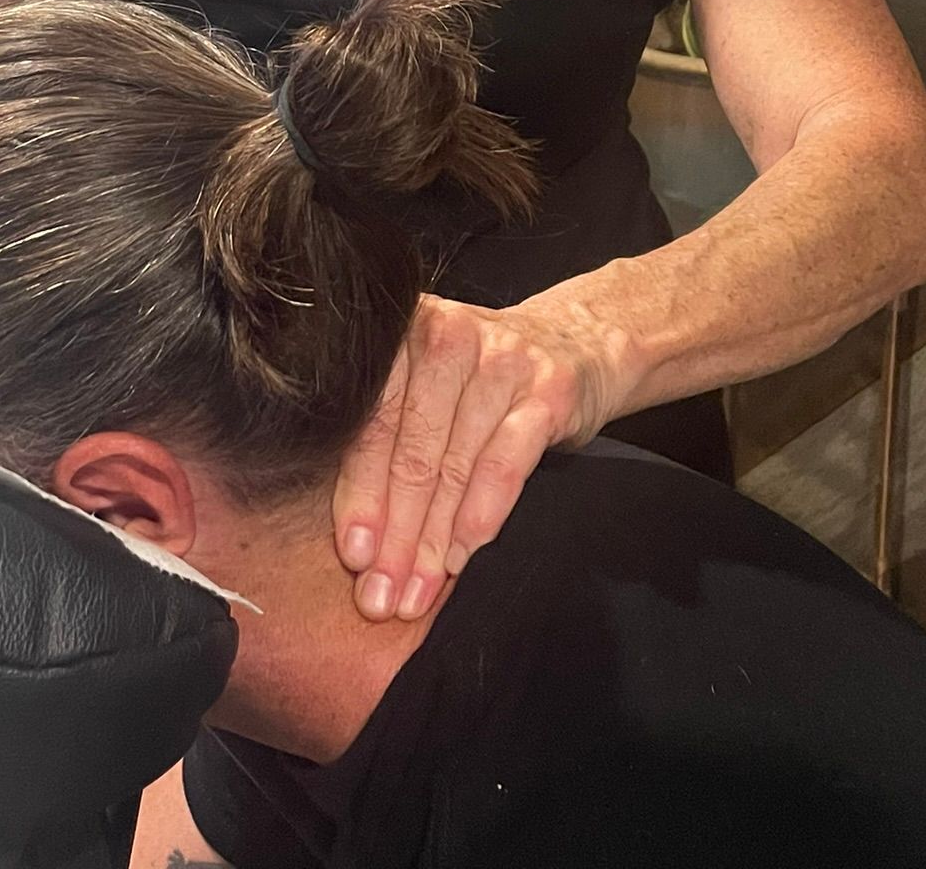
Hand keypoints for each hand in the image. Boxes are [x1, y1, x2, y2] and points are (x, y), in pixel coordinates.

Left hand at [332, 292, 627, 621]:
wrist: (573, 341)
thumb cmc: (477, 377)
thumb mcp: (426, 386)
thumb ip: (388, 437)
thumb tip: (352, 536)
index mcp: (401, 332)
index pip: (371, 424)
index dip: (359, 496)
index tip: (353, 556)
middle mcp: (447, 337)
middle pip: (411, 451)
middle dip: (394, 533)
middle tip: (379, 594)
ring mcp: (500, 361)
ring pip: (455, 466)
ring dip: (432, 541)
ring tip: (415, 591)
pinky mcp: (548, 390)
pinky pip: (505, 466)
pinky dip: (479, 518)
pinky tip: (460, 557)